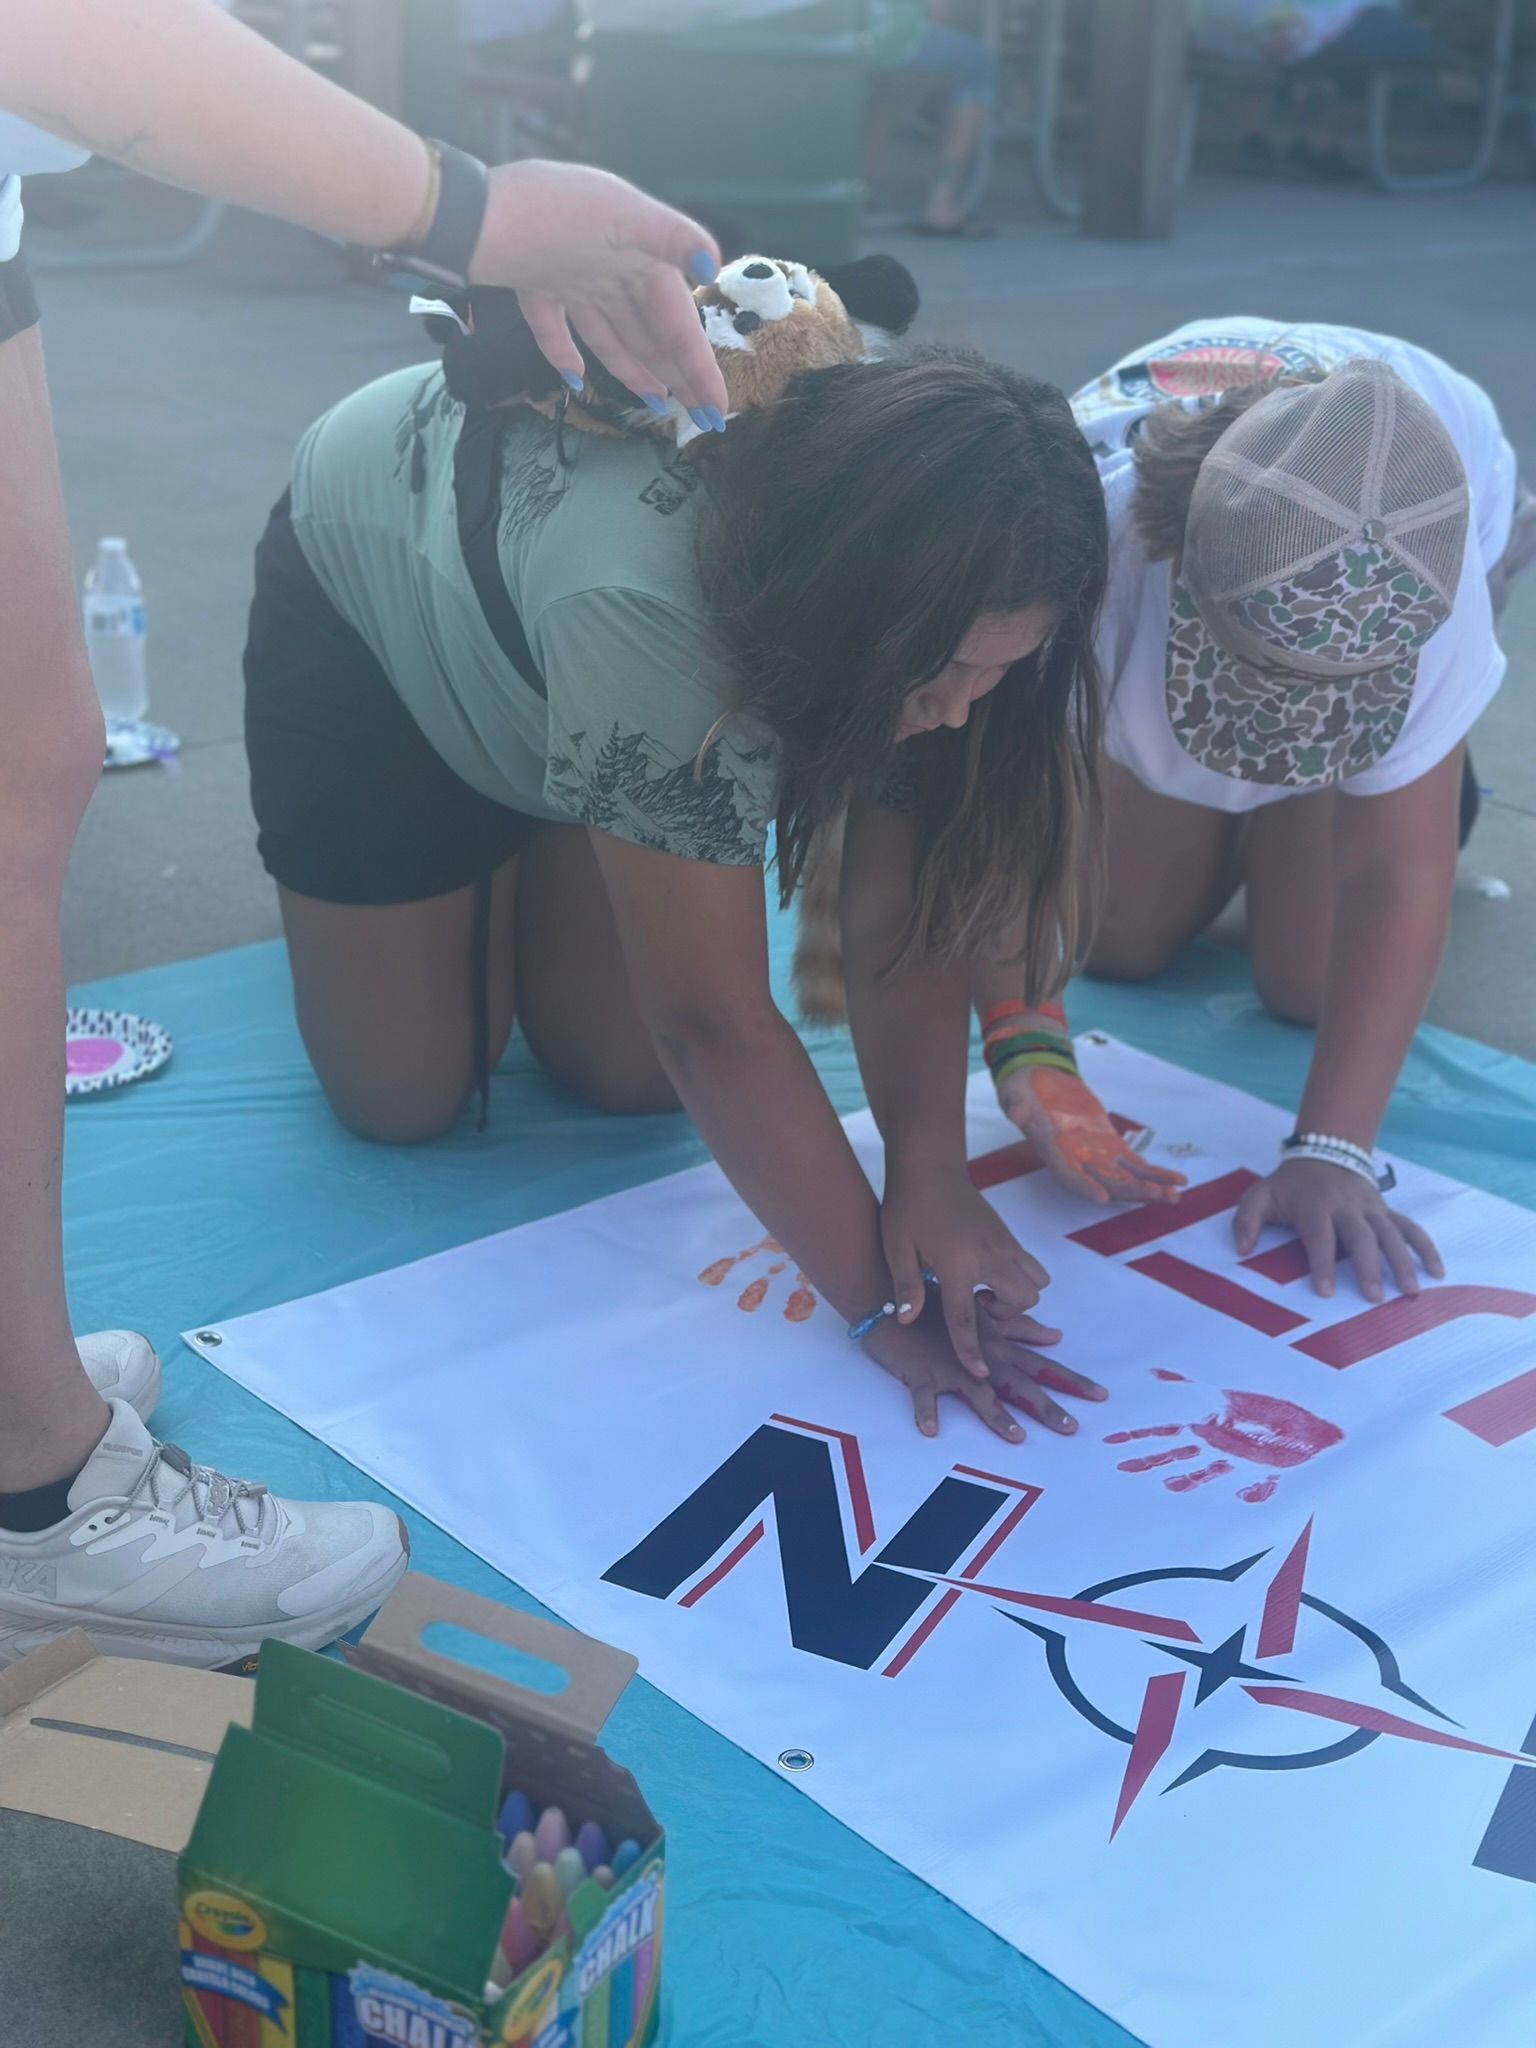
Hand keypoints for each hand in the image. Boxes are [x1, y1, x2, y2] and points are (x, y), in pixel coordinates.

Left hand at [470, 161, 728, 418]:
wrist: (467, 211)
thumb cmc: (548, 209)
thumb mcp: (620, 214)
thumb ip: (668, 235)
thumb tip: (711, 263)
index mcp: (639, 254)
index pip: (678, 322)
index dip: (699, 366)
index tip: (718, 411)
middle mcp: (610, 267)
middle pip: (650, 332)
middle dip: (676, 373)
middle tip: (699, 417)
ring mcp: (571, 278)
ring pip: (612, 334)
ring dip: (635, 368)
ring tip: (656, 403)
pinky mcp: (533, 285)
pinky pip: (554, 329)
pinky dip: (565, 354)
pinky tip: (575, 382)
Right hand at [865, 1305, 1105, 1442]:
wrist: (891, 1296)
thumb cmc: (938, 1306)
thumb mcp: (982, 1314)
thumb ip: (1020, 1328)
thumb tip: (1056, 1336)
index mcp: (997, 1347)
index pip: (1041, 1366)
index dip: (1070, 1380)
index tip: (1099, 1395)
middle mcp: (981, 1359)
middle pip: (1019, 1385)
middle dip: (1046, 1407)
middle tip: (1072, 1428)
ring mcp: (951, 1366)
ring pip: (979, 1393)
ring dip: (997, 1415)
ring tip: (1017, 1437)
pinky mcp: (920, 1373)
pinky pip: (923, 1396)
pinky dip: (926, 1411)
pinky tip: (930, 1429)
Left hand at [880, 1162, 1054, 1376]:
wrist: (930, 1168)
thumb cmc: (907, 1207)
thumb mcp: (896, 1247)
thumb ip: (904, 1285)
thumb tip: (905, 1318)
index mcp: (957, 1263)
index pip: (966, 1317)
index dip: (970, 1349)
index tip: (980, 1373)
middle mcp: (989, 1255)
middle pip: (1022, 1301)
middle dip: (1004, 1314)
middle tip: (973, 1302)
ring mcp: (1005, 1244)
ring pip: (1036, 1284)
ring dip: (1016, 1296)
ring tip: (983, 1289)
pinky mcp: (1009, 1236)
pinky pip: (1032, 1267)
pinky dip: (1018, 1279)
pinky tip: (987, 1273)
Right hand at [997, 1065, 1186, 1207]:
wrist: (1040, 1081)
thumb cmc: (1022, 1088)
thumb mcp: (1014, 1091)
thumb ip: (1016, 1104)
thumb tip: (1016, 1114)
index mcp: (1053, 1150)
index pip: (1068, 1175)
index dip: (1083, 1188)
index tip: (1102, 1199)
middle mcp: (1076, 1160)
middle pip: (1105, 1184)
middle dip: (1131, 1191)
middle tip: (1156, 1195)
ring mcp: (1097, 1155)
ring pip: (1126, 1180)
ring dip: (1149, 1189)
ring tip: (1174, 1196)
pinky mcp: (1112, 1146)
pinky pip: (1137, 1166)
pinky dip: (1156, 1174)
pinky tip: (1178, 1181)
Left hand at [1233, 1158, 1444, 1300]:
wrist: (1324, 1153)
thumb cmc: (1289, 1186)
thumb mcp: (1259, 1195)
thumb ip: (1246, 1220)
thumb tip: (1241, 1249)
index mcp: (1315, 1206)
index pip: (1320, 1236)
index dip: (1322, 1263)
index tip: (1326, 1292)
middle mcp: (1347, 1207)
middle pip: (1361, 1237)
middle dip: (1367, 1267)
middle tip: (1372, 1298)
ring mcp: (1371, 1208)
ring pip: (1390, 1234)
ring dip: (1402, 1261)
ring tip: (1410, 1291)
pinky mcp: (1386, 1211)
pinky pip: (1410, 1228)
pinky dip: (1425, 1247)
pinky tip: (1436, 1272)